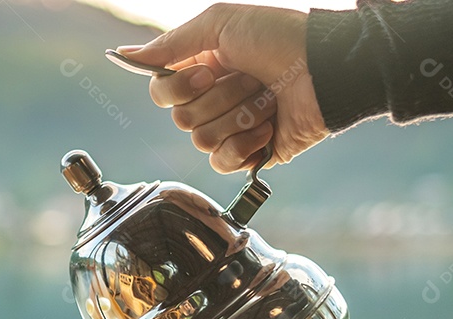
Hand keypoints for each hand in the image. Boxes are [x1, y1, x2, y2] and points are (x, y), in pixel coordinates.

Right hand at [117, 3, 327, 172]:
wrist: (327, 69)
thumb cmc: (280, 37)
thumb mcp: (220, 23)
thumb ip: (170, 44)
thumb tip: (125, 57)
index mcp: (201, 70)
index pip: (161, 94)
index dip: (178, 89)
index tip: (207, 72)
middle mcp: (213, 100)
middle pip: (181, 120)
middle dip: (220, 98)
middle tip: (251, 79)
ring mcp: (232, 128)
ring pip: (201, 141)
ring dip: (237, 117)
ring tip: (266, 99)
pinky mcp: (252, 153)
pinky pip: (222, 162)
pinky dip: (245, 144)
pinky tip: (268, 126)